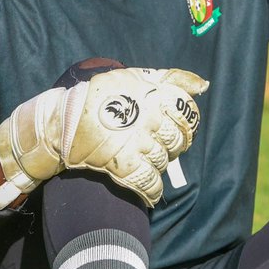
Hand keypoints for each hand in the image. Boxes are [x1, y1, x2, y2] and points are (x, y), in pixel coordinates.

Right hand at [0, 67, 207, 207]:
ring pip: (164, 161)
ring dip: (160, 164)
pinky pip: (148, 182)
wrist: (64, 119)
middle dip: (173, 146)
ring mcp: (136, 143)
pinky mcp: (123, 164)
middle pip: (178, 140)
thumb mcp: (136, 76)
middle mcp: (148, 120)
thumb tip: (203, 85)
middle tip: (161, 144)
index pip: (187, 112)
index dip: (187, 122)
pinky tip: (149, 191)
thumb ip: (172, 78)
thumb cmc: (102, 95)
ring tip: (148, 160)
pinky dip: (151, 190)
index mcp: (154, 97)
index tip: (178, 127)